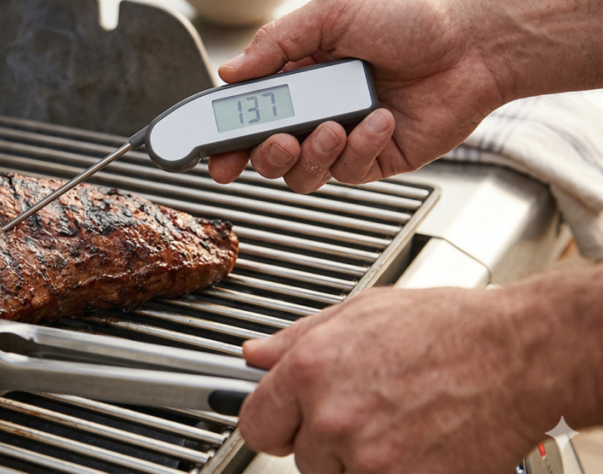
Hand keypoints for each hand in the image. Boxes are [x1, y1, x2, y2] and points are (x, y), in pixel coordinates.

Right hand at [209, 0, 601, 191]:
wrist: (473, 42)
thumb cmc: (410, 18)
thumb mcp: (332, 15)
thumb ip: (276, 43)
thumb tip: (230, 72)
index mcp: (298, 76)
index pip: (248, 114)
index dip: (224, 137)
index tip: (210, 152)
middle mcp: (316, 111)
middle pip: (266, 154)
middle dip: (262, 155)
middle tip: (277, 140)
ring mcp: (345, 139)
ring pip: (302, 173)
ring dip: (310, 155)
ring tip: (333, 127)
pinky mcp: (376, 160)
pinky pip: (349, 171)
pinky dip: (360, 147)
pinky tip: (381, 120)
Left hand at [237, 271, 602, 473]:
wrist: (516, 354)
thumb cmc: (447, 328)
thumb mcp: (358, 313)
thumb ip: (295, 339)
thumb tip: (255, 355)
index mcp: (310, 370)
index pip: (256, 425)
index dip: (276, 422)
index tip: (291, 422)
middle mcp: (333, 417)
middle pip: (302, 456)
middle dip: (327, 441)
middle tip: (370, 413)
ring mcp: (370, 459)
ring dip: (360, 463)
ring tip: (398, 426)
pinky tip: (418, 446)